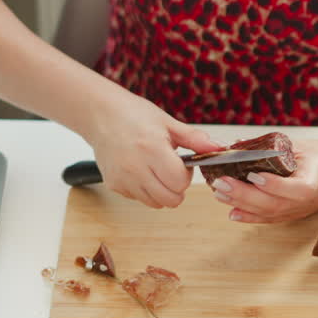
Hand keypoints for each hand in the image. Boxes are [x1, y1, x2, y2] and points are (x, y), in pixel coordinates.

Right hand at [86, 92, 222, 208]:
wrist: (100, 115)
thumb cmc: (134, 115)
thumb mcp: (167, 122)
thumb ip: (194, 139)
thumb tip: (218, 148)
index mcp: (152, 149)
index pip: (179, 182)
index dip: (186, 175)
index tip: (182, 164)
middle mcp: (136, 167)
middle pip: (170, 199)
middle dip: (177, 188)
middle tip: (172, 170)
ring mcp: (123, 179)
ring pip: (155, 203)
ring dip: (162, 192)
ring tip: (156, 170)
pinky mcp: (113, 185)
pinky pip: (138, 198)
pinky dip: (145, 190)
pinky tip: (141, 171)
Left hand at [208, 138, 317, 223]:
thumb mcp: (301, 145)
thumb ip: (271, 146)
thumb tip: (238, 143)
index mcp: (314, 182)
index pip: (295, 189)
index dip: (274, 185)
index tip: (253, 175)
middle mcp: (305, 202)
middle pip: (274, 204)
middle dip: (244, 194)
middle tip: (222, 182)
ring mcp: (297, 211)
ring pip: (268, 213)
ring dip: (241, 204)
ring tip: (220, 193)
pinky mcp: (291, 215)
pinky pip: (268, 219)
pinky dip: (249, 216)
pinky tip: (232, 211)